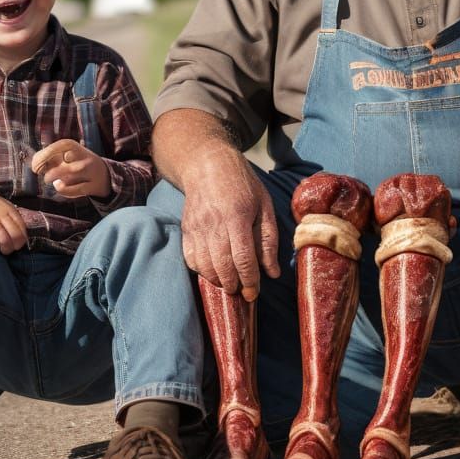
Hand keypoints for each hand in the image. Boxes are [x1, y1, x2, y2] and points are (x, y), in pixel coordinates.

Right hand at [0, 186, 28, 254]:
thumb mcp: (4, 207)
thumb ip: (12, 219)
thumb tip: (20, 237)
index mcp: (10, 211)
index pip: (22, 229)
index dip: (22, 240)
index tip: (18, 245)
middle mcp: (2, 215)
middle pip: (15, 236)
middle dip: (15, 246)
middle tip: (10, 250)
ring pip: (4, 240)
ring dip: (5, 249)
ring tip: (2, 250)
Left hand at [31, 139, 110, 198]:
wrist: (105, 175)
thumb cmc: (77, 163)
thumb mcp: (66, 155)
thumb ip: (50, 158)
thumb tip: (33, 163)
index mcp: (75, 147)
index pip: (60, 146)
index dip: (45, 155)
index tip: (35, 165)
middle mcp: (84, 158)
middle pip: (64, 164)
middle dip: (49, 171)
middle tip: (40, 173)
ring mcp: (89, 172)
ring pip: (69, 177)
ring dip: (55, 179)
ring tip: (50, 180)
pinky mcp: (92, 186)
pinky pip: (74, 190)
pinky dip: (63, 190)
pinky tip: (60, 186)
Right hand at [180, 146, 279, 300]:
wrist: (207, 165)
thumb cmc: (242, 185)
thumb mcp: (264, 206)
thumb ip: (268, 240)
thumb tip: (273, 273)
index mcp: (237, 216)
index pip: (243, 258)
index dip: (249, 280)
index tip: (254, 293)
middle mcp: (214, 223)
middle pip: (222, 266)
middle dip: (234, 285)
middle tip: (243, 292)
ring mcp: (197, 227)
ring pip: (204, 266)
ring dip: (218, 281)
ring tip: (230, 283)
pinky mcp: (186, 229)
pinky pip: (191, 259)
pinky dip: (202, 271)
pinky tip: (214, 271)